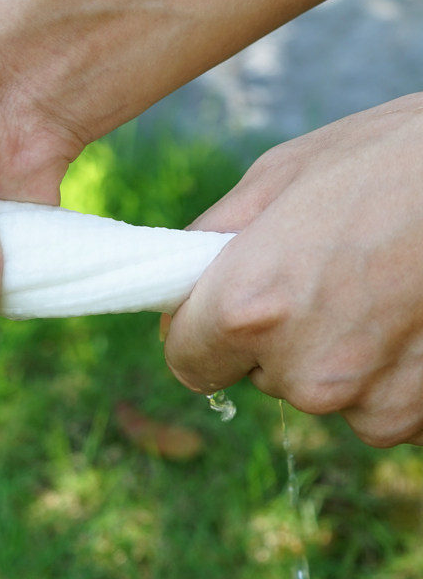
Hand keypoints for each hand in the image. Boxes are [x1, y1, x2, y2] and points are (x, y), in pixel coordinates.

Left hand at [163, 93, 422, 446]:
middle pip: (255, 373)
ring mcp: (365, 401)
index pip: (186, 360)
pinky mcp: (414, 418)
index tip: (222, 308)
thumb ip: (210, 241)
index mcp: (247, 309)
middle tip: (319, 274)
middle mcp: (302, 371)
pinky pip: (371, 405)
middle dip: (273, 334)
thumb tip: (179, 280)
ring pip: (315, 388)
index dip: (200, 332)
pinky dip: (381, 373)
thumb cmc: (385, 161)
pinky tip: (405, 317)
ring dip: (330, 353)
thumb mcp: (276, 179)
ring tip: (373, 288)